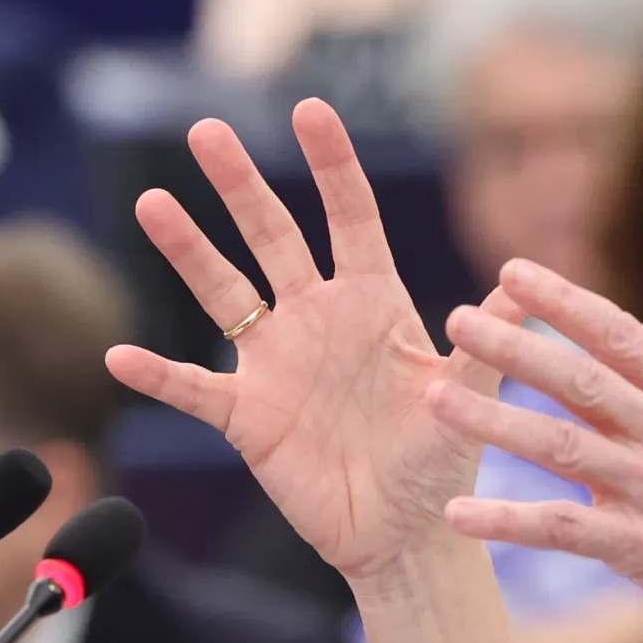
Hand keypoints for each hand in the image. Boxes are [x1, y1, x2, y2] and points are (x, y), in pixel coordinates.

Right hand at [107, 101, 491, 581]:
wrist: (402, 533)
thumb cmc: (441, 461)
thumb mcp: (468, 395)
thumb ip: (486, 341)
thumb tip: (523, 286)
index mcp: (373, 302)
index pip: (350, 216)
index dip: (331, 165)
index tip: (310, 109)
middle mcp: (317, 318)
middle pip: (272, 235)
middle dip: (240, 183)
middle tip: (204, 130)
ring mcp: (275, 362)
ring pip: (223, 291)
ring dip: (188, 250)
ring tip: (152, 202)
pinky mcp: (246, 416)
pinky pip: (194, 388)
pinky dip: (158, 375)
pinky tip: (119, 356)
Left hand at [429, 258, 642, 642]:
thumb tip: (580, 367)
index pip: (621, 333)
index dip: (564, 300)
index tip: (511, 270)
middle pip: (582, 378)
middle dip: (515, 345)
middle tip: (456, 317)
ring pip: (563, 447)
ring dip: (493, 421)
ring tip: (435, 399)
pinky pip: (565, 531)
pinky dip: (507, 523)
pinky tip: (456, 516)